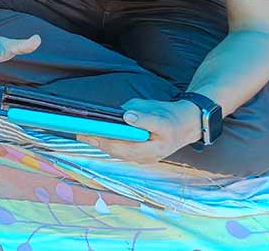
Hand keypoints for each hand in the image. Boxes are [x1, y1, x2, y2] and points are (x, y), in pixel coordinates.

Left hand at [79, 98, 202, 163]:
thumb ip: (142, 113)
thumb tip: (126, 116)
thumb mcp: (158, 110)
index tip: (92, 132)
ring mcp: (146, 158)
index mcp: (156, 144)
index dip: (108, 138)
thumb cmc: (170, 115)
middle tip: (81, 133)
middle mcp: (150, 155)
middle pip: (120, 152)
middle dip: (100, 142)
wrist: (186, 126)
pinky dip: (110, 146)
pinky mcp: (142, 157)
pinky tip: (97, 138)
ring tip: (84, 135)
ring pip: (120, 154)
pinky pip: (123, 153)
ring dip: (102, 146)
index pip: (128, 144)